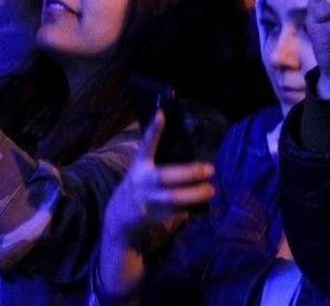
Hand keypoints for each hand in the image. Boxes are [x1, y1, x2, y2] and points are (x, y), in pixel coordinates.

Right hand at [102, 111, 214, 245]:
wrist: (119, 214)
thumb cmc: (140, 184)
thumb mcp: (142, 169)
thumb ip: (158, 161)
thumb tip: (189, 157)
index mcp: (140, 164)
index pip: (146, 144)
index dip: (154, 130)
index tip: (161, 114)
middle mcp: (141, 180)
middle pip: (165, 176)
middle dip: (189, 173)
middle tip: (210, 169)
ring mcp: (145, 199)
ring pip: (172, 198)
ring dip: (194, 194)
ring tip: (211, 190)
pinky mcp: (150, 216)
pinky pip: (173, 212)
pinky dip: (188, 209)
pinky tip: (200, 207)